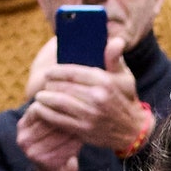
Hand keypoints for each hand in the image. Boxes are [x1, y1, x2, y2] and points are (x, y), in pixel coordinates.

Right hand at [16, 101, 81, 170]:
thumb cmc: (56, 141)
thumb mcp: (49, 123)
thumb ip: (54, 107)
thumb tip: (68, 86)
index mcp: (23, 125)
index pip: (39, 107)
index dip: (58, 101)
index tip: (74, 99)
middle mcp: (23, 139)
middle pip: (49, 119)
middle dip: (68, 114)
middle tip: (86, 109)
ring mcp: (32, 152)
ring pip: (59, 132)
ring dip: (75, 127)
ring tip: (87, 122)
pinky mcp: (44, 163)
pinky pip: (65, 147)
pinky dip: (77, 141)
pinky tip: (85, 138)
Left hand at [28, 35, 149, 155]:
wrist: (132, 131)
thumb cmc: (125, 99)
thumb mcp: (125, 77)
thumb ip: (115, 58)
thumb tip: (115, 39)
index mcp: (105, 81)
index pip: (74, 72)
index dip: (58, 71)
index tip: (49, 72)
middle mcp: (97, 97)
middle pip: (64, 87)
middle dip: (50, 85)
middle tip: (44, 84)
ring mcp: (90, 115)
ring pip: (60, 103)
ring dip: (45, 99)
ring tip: (39, 97)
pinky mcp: (84, 130)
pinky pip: (60, 120)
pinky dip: (47, 115)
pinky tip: (40, 111)